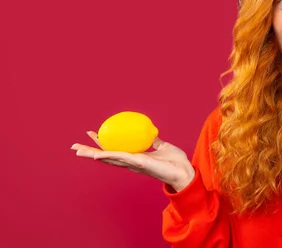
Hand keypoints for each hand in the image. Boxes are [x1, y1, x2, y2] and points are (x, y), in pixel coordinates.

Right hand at [71, 132, 194, 191]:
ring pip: (108, 158)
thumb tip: (151, 133)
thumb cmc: (174, 161)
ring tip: (77, 150)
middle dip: (90, 152)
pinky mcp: (137, 162)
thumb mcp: (163, 146)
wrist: (183, 170)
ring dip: (92, 154)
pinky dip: (107, 155)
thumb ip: (155, 141)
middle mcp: (130, 162)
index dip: (103, 145)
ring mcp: (132, 163)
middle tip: (75, 146)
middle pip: (106, 156)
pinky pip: (120, 157)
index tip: (93, 136)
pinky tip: (95, 154)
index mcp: (135, 158)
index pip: (115, 151)